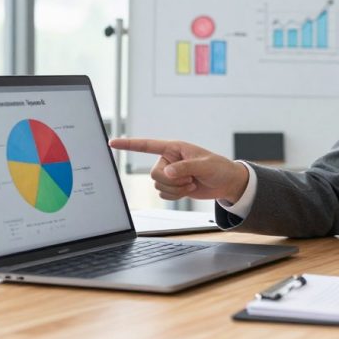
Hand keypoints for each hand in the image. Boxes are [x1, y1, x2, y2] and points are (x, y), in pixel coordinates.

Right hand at [108, 138, 248, 202]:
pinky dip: (176, 195)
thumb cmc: (219, 168)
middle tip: (190, 179)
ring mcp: (170, 174)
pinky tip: (188, 189)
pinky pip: (164, 195)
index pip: (147, 145)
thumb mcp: (205, 165)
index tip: (112, 142)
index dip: (129, 144)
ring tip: (192, 182)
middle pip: (154, 174)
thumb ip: (185, 167)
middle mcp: (169, 160)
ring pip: (158, 186)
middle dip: (171, 181)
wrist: (226, 183)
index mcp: (174, 148)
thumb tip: (167, 172)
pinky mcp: (173, 186)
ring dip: (176, 189)